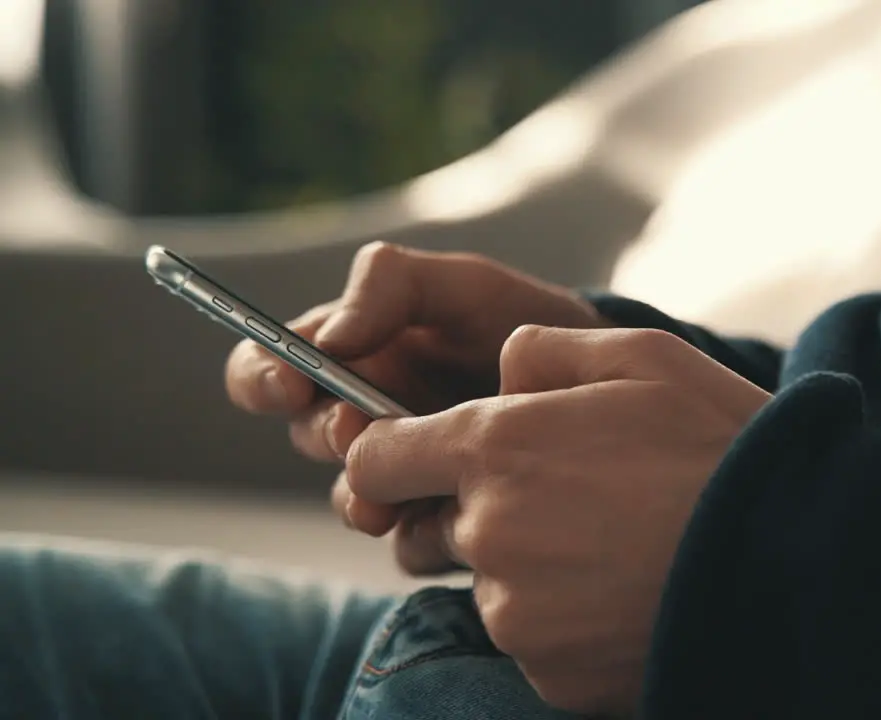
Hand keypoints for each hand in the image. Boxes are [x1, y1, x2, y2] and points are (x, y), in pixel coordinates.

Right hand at [224, 242, 604, 573]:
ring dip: (361, 497)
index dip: (263, 376)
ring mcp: (399, 475)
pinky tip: (452, 518)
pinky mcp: (438, 523)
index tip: (291, 382)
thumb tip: (330, 337)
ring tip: (389, 496)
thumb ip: (390, 286)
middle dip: (326, 434)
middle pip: (305, 436)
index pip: (266, 369)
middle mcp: (361, 419)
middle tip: (358, 431)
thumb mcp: (461, 285)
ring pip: (350, 499)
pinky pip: (406, 544)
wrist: (599, 384)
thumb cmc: (522, 323)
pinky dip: (420, 535)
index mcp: (350, 357)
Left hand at [343, 325, 771, 713]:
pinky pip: (532, 640)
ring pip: (489, 584)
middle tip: (570, 501)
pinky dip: (565, 622)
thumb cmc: (722, 448)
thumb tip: (499, 369)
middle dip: (482, 510)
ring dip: (530, 568)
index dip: (396, 455)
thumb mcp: (645, 357)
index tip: (431, 459)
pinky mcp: (548, 671)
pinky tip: (626, 594)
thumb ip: (547, 350)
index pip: (375, 459)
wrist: (797, 559)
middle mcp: (489, 531)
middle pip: (434, 525)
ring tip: (615, 548)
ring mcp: (516, 612)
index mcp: (497, 446)